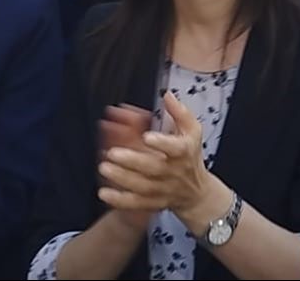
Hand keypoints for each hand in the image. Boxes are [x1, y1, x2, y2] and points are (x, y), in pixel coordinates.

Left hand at [98, 91, 232, 234]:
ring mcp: (163, 189)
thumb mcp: (193, 132)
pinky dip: (120, 200)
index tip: (146, 136)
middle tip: (113, 152)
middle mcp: (173, 172)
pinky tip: (104, 192)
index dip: (162, 143)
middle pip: (153, 168)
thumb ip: (180, 113)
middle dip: (132, 161)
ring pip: (142, 186)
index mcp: (183, 151)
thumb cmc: (191, 156)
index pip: (175, 148)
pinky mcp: (153, 202)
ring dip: (122, 178)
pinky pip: (136, 203)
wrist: (196, 193)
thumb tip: (167, 95)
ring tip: (104, 167)